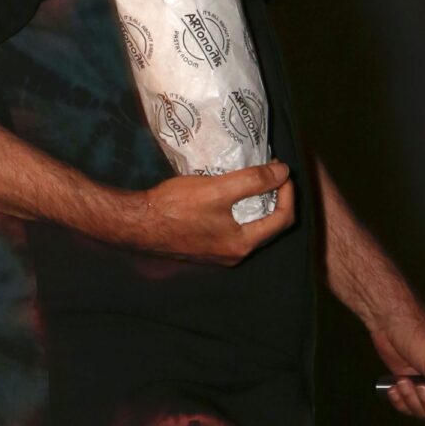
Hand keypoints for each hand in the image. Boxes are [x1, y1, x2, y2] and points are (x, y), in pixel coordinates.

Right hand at [125, 161, 295, 265]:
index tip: (280, 170)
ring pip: (250, 227)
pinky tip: (230, 192)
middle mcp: (234, 254)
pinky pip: (233, 228)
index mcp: (242, 244)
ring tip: (253, 178)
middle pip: (269, 225)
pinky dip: (239, 209)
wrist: (137, 224)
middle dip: (275, 197)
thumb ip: (253, 181)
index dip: (288, 192)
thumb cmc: (175, 208)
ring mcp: (218, 253)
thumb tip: (284, 173)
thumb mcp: (218, 189)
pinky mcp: (205, 246)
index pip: (282, 219)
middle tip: (270, 172)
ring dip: (257, 202)